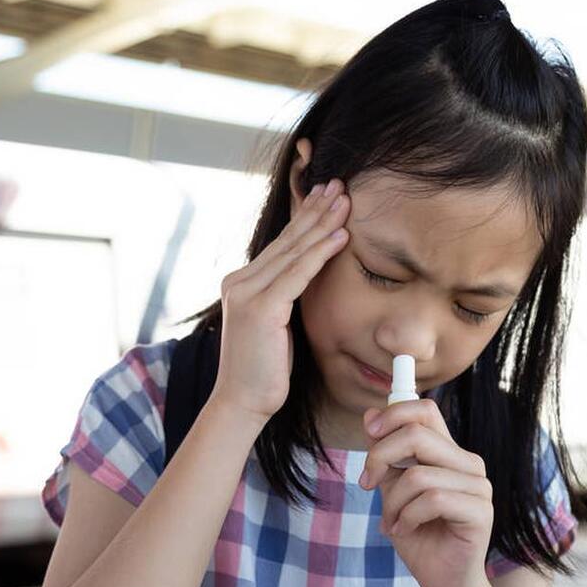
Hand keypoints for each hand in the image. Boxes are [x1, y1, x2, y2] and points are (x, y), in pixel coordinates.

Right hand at [209, 138, 349, 421]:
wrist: (243, 402)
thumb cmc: (264, 369)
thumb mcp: (275, 324)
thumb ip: (283, 296)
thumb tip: (306, 277)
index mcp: (242, 282)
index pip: (282, 244)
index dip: (305, 217)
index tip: (327, 195)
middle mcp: (240, 281)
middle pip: (288, 239)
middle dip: (316, 210)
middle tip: (340, 184)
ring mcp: (247, 293)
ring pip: (294, 251)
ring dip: (323, 223)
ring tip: (346, 201)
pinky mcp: (261, 308)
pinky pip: (298, 274)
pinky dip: (321, 253)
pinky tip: (341, 235)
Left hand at [357, 399, 494, 586]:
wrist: (441, 581)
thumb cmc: (419, 535)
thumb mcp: (392, 491)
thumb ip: (386, 456)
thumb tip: (370, 415)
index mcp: (449, 453)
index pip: (426, 411)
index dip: (394, 413)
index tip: (370, 432)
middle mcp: (468, 463)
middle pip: (417, 434)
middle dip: (380, 457)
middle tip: (366, 484)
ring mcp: (478, 486)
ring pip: (418, 474)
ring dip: (393, 502)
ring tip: (391, 522)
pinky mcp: (480, 511)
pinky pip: (432, 500)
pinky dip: (408, 517)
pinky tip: (403, 530)